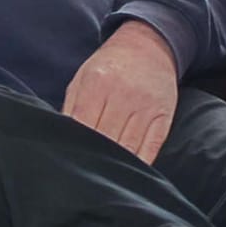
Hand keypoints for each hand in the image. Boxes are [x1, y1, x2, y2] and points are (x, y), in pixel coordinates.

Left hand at [63, 20, 177, 164]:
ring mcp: (145, 106)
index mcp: (97, 83)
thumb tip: (61, 139)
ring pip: (129, 147)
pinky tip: (130, 173)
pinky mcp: (163, 115)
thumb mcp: (82, 78)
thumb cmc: (108, 67)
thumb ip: (71, 108)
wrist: (147, 45)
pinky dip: (141, 163)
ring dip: (117, 166)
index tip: (69, 163)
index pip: (83, 125)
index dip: (76, 147)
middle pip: (106, 139)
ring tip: (104, 181)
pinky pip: (151, 146)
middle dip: (94, 160)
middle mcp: (123, 94)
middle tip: (84, 178)